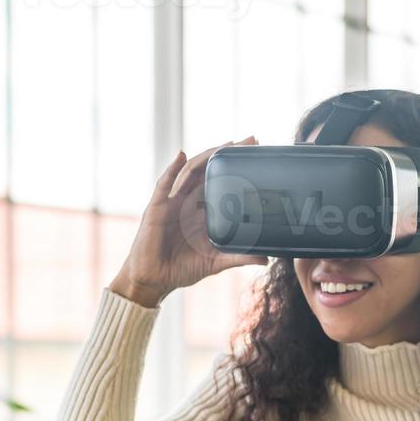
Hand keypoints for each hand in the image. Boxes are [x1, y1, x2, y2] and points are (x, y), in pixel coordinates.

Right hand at [109, 138, 267, 307]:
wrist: (154, 280)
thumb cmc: (181, 268)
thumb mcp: (215, 262)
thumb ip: (238, 257)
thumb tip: (265, 259)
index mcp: (202, 211)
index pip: (222, 182)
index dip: (236, 167)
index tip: (257, 154)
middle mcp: (188, 202)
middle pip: (209, 170)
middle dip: (227, 154)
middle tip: (251, 140)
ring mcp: (172, 202)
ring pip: (191, 172)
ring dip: (207, 156)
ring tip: (225, 144)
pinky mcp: (157, 209)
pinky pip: (164, 185)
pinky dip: (172, 169)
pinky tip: (182, 156)